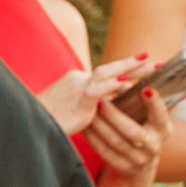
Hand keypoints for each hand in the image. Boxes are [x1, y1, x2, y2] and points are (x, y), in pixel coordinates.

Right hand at [35, 54, 151, 137]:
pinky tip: (128, 84)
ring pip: (105, 74)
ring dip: (128, 69)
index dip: (125, 68)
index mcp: (79, 82)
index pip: (106, 72)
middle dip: (132, 64)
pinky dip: (112, 86)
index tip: (144, 63)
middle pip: (109, 68)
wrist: (30, 125)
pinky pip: (95, 91)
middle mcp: (78, 81)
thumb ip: (94, 102)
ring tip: (149, 66)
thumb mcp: (77, 108)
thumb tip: (115, 99)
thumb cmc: (52, 119)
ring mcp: (76, 89)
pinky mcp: (76, 102)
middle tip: (155, 62)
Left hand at [83, 87, 168, 178]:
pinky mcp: (123, 167)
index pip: (161, 116)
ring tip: (87, 110)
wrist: (139, 164)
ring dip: (99, 124)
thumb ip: (147, 99)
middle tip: (100, 101)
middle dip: (115, 116)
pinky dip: (92, 137)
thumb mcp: (151, 118)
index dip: (155, 104)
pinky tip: (84, 125)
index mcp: (164, 130)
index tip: (146, 89)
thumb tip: (147, 74)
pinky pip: (104, 151)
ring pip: (115, 141)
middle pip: (133, 132)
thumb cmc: (142, 129)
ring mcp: (139, 160)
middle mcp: (154, 146)